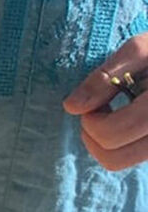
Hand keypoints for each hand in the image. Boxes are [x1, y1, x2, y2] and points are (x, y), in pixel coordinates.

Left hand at [64, 34, 147, 170]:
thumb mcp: (142, 50)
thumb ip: (106, 76)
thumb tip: (71, 106)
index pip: (111, 133)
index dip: (91, 120)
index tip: (96, 100)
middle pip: (112, 158)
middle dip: (94, 134)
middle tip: (101, 108)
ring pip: (120, 162)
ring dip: (104, 142)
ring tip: (114, 113)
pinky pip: (132, 156)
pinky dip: (120, 143)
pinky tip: (128, 119)